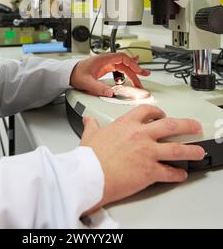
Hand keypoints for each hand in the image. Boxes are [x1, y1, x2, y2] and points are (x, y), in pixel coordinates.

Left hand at [70, 52, 149, 96]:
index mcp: (104, 59)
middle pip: (125, 62)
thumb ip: (99, 88)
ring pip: (123, 65)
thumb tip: (111, 93)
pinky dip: (126, 71)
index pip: (122, 58)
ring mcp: (106, 63)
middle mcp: (106, 60)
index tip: (139, 71)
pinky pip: (119, 68)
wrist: (69, 73)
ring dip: (132, 71)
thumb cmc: (76, 74)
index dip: (132, 64)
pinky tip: (130, 74)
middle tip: (145, 75)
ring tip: (142, 76)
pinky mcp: (105, 68)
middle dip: (136, 68)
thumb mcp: (87, 83)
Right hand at [80, 105, 204, 212]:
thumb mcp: (90, 135)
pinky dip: (177, 174)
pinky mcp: (150, 172)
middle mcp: (140, 135)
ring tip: (198, 151)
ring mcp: (147, 153)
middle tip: (194, 126)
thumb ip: (92, 125)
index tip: (162, 114)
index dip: (158, 111)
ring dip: (191, 150)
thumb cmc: (90, 157)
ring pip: (177, 149)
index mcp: (127, 124)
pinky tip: (181, 174)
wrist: (90, 175)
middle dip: (186, 125)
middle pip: (171, 126)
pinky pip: (169, 173)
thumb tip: (88, 120)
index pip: (148, 111)